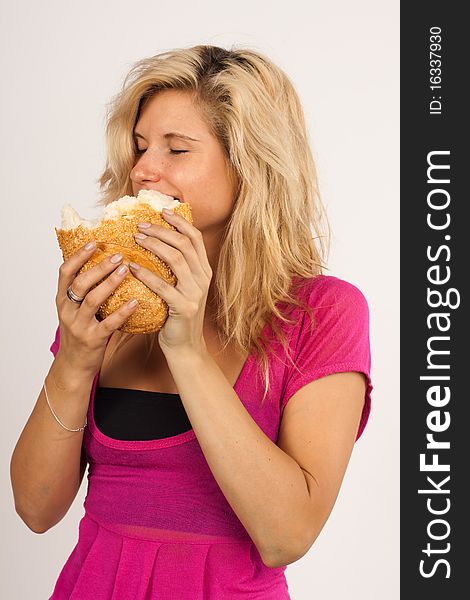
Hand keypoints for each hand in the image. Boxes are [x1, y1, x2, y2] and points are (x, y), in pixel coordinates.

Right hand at [55, 243, 138, 374]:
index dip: (78, 256)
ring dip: (110, 283)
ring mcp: (79, 325)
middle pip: (80, 283)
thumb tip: (105, 264)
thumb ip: (86, 291)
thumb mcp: (76, 310)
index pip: (65, 272)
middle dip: (99, 267)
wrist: (74, 365)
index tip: (94, 242)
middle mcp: (67, 310)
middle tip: (118, 255)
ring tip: (126, 270)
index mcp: (62, 299)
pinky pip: (109, 323)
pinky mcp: (92, 339)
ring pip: (92, 300)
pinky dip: (122, 312)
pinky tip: (135, 302)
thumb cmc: (80, 332)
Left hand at [130, 209, 211, 354]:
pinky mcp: (184, 307)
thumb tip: (155, 241)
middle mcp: (203, 278)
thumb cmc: (177, 313)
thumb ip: (177, 267)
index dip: (179, 221)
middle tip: (141, 225)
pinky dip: (146, 274)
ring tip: (136, 239)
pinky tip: (132, 267)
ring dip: (154, 245)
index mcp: (204, 270)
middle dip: (161, 231)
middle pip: (184, 244)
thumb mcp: (183, 286)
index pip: (195, 237)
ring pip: (176, 259)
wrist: (184, 345)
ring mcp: (195, 293)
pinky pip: (163, 286)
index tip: (161, 211)